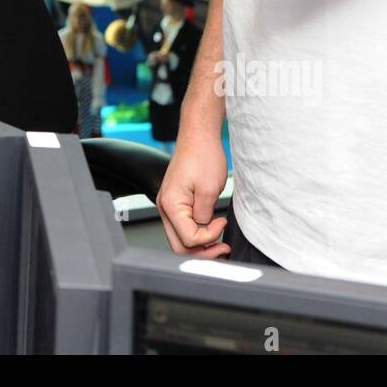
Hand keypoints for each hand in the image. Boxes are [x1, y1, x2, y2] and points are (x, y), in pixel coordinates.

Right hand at [156, 123, 230, 257]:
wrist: (198, 135)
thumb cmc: (203, 155)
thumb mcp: (210, 191)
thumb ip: (204, 217)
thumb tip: (205, 232)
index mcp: (170, 204)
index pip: (188, 239)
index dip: (210, 237)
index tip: (223, 224)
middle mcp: (164, 206)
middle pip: (179, 246)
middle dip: (203, 251)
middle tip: (222, 247)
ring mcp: (167, 204)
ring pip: (179, 238)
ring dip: (199, 244)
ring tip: (218, 241)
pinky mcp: (174, 201)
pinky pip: (182, 226)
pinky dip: (196, 232)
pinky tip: (210, 228)